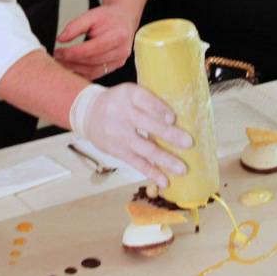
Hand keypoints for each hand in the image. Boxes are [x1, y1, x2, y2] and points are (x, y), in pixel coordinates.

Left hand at [54, 5, 135, 79]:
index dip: (73, 52)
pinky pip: (97, 74)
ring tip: (62, 63)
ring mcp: (120, 61)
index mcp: (118, 36)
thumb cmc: (108, 17)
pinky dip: (82, 72)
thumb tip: (61, 39)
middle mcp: (122, 51)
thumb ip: (75, 26)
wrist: (123, 20)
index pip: (92, 49)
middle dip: (72, 61)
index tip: (58, 51)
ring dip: (75, 69)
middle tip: (57, 58)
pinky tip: (72, 67)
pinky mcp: (116, 67)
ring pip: (94, 71)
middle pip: (92, 61)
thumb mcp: (91, 15)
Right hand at [72, 83, 192, 187]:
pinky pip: (137, 163)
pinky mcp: (117, 151)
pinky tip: (165, 181)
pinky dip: (152, 172)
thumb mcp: (130, 94)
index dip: (158, 109)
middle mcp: (121, 113)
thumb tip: (180, 120)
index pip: (144, 100)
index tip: (172, 119)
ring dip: (164, 159)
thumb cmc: (119, 103)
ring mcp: (118, 134)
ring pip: (144, 148)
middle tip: (188, 142)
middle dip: (169, 135)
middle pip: (147, 125)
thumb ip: (150, 103)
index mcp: (128, 94)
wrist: (88, 113)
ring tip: (182, 169)